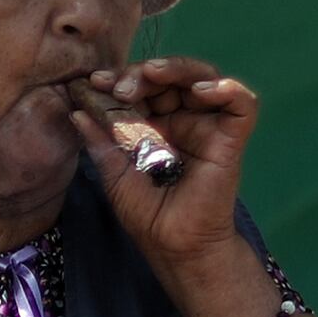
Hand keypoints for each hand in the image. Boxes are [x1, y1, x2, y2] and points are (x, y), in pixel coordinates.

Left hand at [68, 57, 264, 316]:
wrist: (175, 246)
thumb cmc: (148, 214)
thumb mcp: (115, 173)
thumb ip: (100, 141)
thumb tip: (76, 112)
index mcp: (156, 124)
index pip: (143, 88)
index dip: (120, 80)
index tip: (94, 82)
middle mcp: (184, 119)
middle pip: (171, 77)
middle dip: (144, 73)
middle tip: (120, 85)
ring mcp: (209, 126)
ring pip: (204, 79)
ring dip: (178, 69)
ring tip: (153, 75)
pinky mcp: (232, 138)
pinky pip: (241, 104)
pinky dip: (227, 89)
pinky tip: (201, 91)